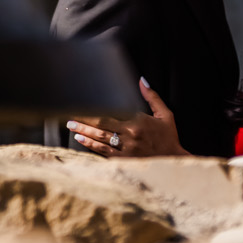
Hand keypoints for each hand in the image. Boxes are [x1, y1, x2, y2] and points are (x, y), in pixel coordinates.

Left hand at [66, 78, 187, 157]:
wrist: (173, 162)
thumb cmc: (168, 137)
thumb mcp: (165, 114)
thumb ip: (152, 97)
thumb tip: (142, 80)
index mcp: (137, 122)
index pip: (110, 114)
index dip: (93, 111)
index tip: (81, 106)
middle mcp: (129, 135)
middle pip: (101, 127)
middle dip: (84, 122)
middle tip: (70, 118)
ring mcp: (125, 150)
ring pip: (100, 140)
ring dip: (84, 133)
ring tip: (72, 128)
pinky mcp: (124, 161)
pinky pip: (104, 153)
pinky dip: (91, 146)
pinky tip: (82, 141)